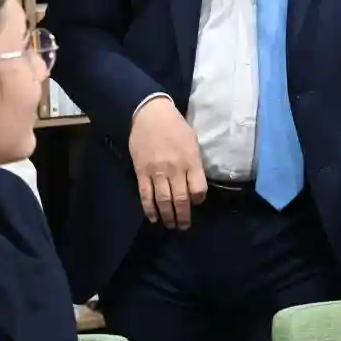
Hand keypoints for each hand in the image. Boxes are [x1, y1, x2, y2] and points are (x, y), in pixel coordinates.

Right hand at [129, 96, 207, 228]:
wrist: (150, 114)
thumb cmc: (176, 126)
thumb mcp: (193, 141)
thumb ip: (195, 162)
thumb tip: (196, 183)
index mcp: (191, 160)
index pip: (198, 189)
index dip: (198, 200)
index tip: (196, 203)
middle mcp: (175, 169)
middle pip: (181, 199)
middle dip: (183, 216)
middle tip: (183, 226)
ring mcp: (157, 172)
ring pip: (163, 200)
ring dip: (168, 216)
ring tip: (171, 225)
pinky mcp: (141, 172)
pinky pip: (146, 195)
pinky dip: (149, 209)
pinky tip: (153, 218)